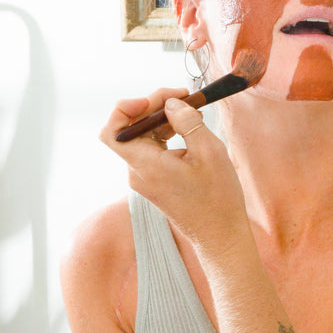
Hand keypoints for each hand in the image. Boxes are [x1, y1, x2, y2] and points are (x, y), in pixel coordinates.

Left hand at [102, 93, 248, 250]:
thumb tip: (171, 104)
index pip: (112, 132)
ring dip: (160, 119)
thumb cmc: (217, 199)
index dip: (124, 109)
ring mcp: (144, 178)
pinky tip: (186, 128)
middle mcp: (138, 172)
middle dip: (152, 107)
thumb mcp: (209, 152)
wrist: (220, 235)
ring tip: (189, 108)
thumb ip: (187, 122)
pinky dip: (165, 134)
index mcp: (146, 166)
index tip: (151, 101)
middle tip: (182, 97)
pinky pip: (151, 149)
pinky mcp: (154, 180)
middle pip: (130, 129)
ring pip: (141, 137)